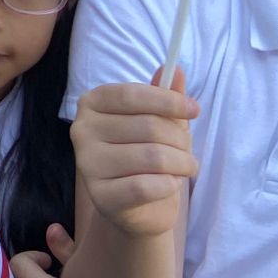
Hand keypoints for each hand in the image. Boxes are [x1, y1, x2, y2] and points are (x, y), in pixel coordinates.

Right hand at [71, 70, 198, 238]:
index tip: (195, 110)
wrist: (138, 207)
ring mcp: (87, 164)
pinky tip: (169, 185)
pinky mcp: (100, 196)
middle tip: (188, 152)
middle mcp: (82, 130)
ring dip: (181, 164)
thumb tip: (176, 70)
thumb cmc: (147, 156)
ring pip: (152, 157)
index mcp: (93, 104)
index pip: (131, 94)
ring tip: (185, 168)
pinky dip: (168, 185)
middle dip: (180, 140)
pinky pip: (146, 186)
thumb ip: (164, 97)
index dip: (167, 100)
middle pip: (147, 126)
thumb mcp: (159, 122)